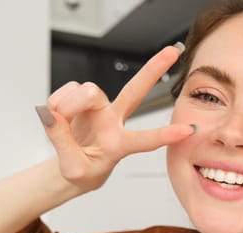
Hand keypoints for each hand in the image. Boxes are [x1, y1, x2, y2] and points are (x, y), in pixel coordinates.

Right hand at [36, 44, 194, 190]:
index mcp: (121, 144)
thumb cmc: (82, 171)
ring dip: (68, 105)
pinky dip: (57, 103)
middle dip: (153, 69)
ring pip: (87, 91)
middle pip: (135, 90)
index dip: (165, 134)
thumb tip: (54, 114)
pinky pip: (67, 91)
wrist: (71, 166)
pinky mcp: (82, 97)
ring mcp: (100, 106)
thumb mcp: (73, 169)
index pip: (145, 140)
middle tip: (173, 50)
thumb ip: (63, 142)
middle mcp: (115, 120)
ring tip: (60, 123)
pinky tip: (57, 116)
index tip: (188, 130)